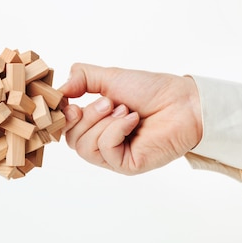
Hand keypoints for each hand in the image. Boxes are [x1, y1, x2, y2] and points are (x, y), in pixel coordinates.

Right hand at [59, 63, 202, 174]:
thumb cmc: (151, 90)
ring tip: (124, 110)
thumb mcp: (109, 77)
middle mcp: (103, 141)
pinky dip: (116, 130)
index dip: (63, 116)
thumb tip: (59, 90)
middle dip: (88, 116)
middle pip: (71, 139)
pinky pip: (105, 150)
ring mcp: (114, 156)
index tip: (70, 102)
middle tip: (110, 102)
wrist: (182, 102)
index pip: (66, 128)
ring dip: (102, 122)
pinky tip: (132, 120)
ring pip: (84, 147)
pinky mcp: (126, 165)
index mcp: (97, 124)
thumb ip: (81, 78)